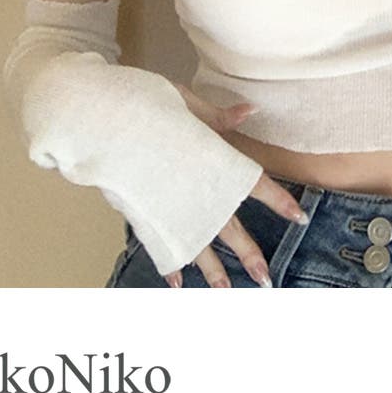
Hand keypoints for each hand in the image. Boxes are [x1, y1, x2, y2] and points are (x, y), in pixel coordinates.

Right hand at [159, 81, 308, 287]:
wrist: (93, 118)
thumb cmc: (140, 103)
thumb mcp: (183, 101)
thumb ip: (217, 116)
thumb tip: (250, 111)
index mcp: (209, 158)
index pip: (252, 183)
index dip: (277, 200)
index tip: (298, 216)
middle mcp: (193, 188)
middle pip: (227, 226)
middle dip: (247, 253)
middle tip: (265, 278)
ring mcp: (167, 204)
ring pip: (195, 242)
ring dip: (212, 269)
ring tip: (226, 291)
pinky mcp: (143, 212)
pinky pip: (162, 242)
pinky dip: (170, 262)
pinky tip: (177, 282)